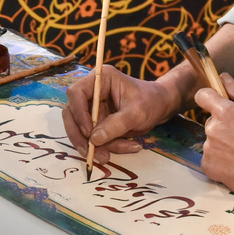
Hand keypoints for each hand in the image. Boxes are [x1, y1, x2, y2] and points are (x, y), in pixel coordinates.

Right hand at [62, 65, 178, 163]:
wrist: (161, 107)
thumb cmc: (151, 101)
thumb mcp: (137, 113)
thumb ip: (116, 125)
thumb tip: (94, 139)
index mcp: (100, 79)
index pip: (76, 93)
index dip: (79, 113)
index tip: (89, 132)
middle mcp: (91, 93)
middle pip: (71, 114)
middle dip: (80, 136)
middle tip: (90, 153)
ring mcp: (92, 108)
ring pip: (80, 130)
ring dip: (95, 146)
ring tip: (113, 154)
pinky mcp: (97, 122)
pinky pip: (93, 138)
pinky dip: (106, 147)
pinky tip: (128, 146)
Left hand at [194, 73, 233, 202]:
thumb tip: (223, 77)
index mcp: (226, 112)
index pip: (203, 95)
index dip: (211, 97)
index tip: (221, 103)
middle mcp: (212, 130)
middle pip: (211, 119)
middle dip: (224, 123)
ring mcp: (208, 150)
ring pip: (211, 138)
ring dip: (222, 141)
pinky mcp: (208, 167)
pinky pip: (210, 156)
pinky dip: (220, 158)